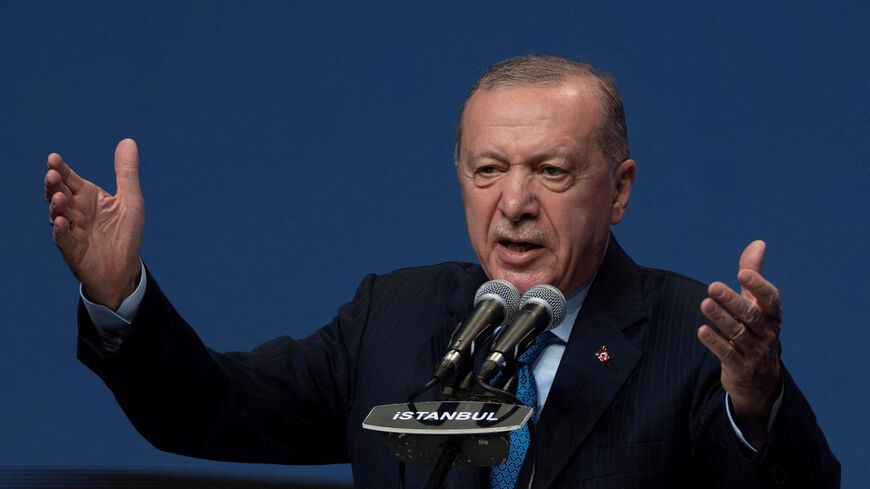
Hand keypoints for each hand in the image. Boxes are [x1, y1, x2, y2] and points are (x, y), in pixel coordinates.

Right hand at [45, 139, 144, 309]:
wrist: (124, 268)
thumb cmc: (124, 233)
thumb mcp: (130, 200)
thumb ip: (126, 173)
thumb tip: (128, 141)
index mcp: (88, 197)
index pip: (70, 179)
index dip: (62, 169)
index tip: (54, 158)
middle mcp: (76, 211)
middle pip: (60, 194)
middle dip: (54, 185)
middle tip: (52, 174)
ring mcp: (72, 230)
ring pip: (58, 215)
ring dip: (57, 206)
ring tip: (60, 197)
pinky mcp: (73, 250)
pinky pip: (64, 240)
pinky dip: (61, 231)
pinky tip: (61, 222)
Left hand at [697, 240, 782, 445]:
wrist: (760, 379)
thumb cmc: (756, 330)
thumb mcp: (757, 304)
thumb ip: (754, 274)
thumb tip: (758, 243)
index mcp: (772, 315)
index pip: (770, 299)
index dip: (758, 286)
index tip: (743, 273)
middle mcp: (766, 332)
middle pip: (750, 315)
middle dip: (732, 300)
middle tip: (712, 286)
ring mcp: (754, 351)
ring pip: (737, 333)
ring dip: (720, 318)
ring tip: (704, 303)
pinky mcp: (740, 366)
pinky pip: (727, 353)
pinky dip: (715, 342)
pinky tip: (702, 330)